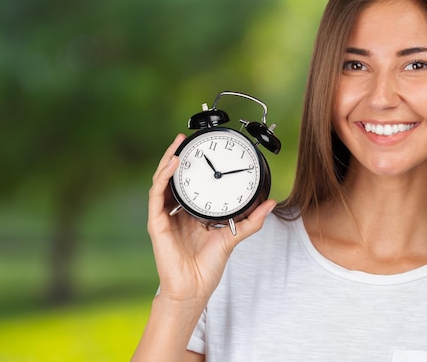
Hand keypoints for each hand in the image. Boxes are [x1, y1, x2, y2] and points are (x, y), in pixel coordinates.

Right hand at [147, 134, 275, 305]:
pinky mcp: (157, 223)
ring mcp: (164, 216)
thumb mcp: (233, 237)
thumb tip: (270, 203)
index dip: (192, 164)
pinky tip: (173, 165)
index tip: (202, 147)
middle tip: (184, 137)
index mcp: (191, 212)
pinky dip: (164, 178)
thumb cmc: (208, 266)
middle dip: (176, 155)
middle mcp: (176, 211)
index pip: (188, 182)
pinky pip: (156, 195)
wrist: (194, 288)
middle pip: (172, 177)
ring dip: (167, 161)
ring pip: (161, 181)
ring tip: (177, 145)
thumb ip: (251, 220)